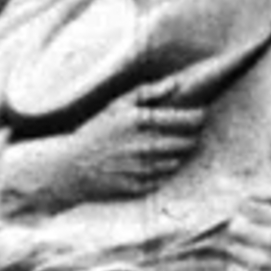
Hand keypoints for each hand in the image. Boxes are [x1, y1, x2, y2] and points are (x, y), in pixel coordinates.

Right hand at [0, 99, 205, 211]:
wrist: (70, 167)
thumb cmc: (96, 131)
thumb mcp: (117, 105)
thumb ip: (148, 92)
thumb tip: (176, 83)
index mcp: (140, 120)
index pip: (186, 120)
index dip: (197, 118)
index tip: (200, 116)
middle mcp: (144, 145)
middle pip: (187, 143)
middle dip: (191, 137)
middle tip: (188, 133)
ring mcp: (143, 168)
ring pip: (177, 161)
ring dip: (177, 155)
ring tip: (165, 148)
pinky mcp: (139, 186)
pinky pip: (163, 178)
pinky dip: (162, 171)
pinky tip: (151, 164)